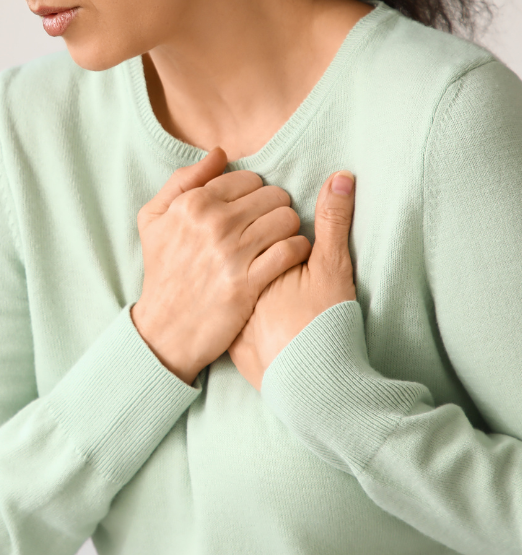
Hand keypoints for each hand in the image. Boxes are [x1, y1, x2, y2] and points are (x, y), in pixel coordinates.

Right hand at [131, 146, 311, 385]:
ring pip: (287, 219)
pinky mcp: (248, 282)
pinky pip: (291, 250)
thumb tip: (220, 153)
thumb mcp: (153, 218)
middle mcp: (213, 223)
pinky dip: (297, 250)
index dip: (253, 193)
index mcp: (192, 203)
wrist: (165, 328)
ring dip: (288, 229)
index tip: (251, 210)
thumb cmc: (162, 270)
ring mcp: (231, 253)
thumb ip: (183, 180)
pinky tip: (288, 257)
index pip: (247, 178)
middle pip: (273, 196)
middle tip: (267, 226)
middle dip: (275, 208)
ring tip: (278, 240)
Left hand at [228, 170, 356, 391]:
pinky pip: (224, 308)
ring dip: (233, 268)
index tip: (275, 231)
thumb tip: (342, 177)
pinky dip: (235, 299)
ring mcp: (225, 309)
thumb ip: (333, 221)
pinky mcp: (226, 334)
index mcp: (251, 257)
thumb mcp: (333, 268)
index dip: (259, 221)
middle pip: (225, 245)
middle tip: (266, 254)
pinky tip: (252, 302)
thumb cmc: (325, 323)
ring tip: (262, 277)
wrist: (315, 385)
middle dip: (238, 240)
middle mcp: (229, 279)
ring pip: (222, 275)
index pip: (243, 220)